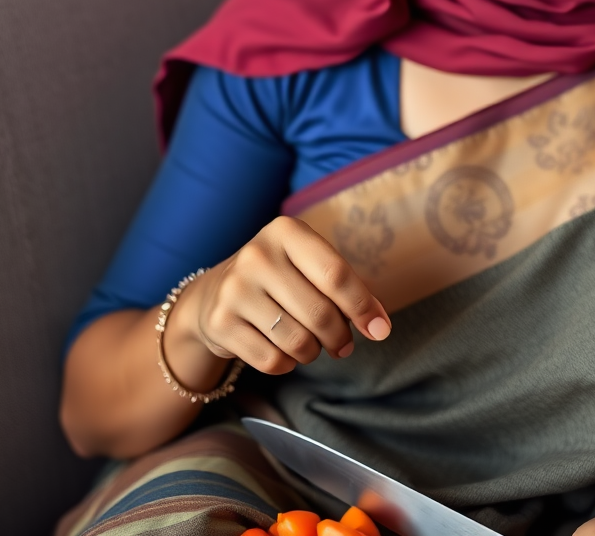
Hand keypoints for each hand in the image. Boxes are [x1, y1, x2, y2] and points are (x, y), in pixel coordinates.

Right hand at [167, 216, 390, 376]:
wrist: (213, 294)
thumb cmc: (279, 278)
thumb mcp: (308, 265)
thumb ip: (345, 287)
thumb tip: (380, 326)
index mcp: (286, 231)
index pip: (335, 274)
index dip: (362, 306)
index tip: (381, 330)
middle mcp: (257, 255)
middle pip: (319, 312)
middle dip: (339, 337)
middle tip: (342, 345)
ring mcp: (235, 289)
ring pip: (297, 341)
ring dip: (313, 352)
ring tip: (312, 346)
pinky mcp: (220, 323)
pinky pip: (272, 361)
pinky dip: (287, 364)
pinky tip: (283, 351)